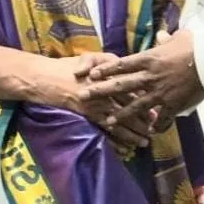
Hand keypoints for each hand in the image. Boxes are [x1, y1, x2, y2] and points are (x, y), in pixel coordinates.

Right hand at [29, 53, 152, 151]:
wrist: (46, 79)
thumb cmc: (68, 67)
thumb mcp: (89, 56)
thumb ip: (107, 59)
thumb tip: (121, 63)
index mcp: (108, 77)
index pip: (131, 89)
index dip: (144, 99)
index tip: (156, 109)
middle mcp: (105, 92)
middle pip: (128, 107)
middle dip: (142, 119)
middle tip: (155, 129)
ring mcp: (96, 105)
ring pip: (119, 121)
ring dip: (132, 133)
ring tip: (144, 141)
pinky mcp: (87, 115)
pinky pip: (104, 129)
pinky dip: (115, 139)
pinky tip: (124, 147)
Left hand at [79, 29, 203, 125]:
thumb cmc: (194, 46)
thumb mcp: (179, 37)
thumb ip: (167, 39)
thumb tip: (162, 35)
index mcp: (150, 59)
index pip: (122, 64)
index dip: (105, 70)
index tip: (90, 75)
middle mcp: (150, 76)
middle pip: (121, 85)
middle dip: (101, 91)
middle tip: (84, 96)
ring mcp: (161, 92)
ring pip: (136, 105)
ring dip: (121, 114)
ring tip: (107, 121)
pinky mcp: (173, 104)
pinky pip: (162, 118)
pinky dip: (156, 126)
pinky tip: (149, 133)